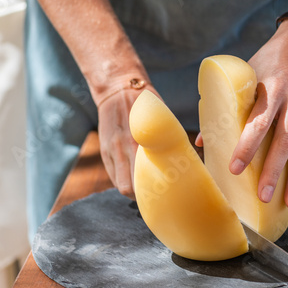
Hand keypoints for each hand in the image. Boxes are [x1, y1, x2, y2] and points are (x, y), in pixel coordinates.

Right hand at [96, 80, 160, 199]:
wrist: (118, 90)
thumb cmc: (147, 105)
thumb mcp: (160, 121)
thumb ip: (165, 142)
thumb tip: (183, 160)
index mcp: (138, 141)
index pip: (142, 178)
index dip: (153, 191)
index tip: (166, 194)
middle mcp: (121, 149)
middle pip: (128, 187)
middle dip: (142, 197)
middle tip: (157, 197)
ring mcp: (110, 152)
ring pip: (120, 185)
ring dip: (133, 191)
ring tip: (146, 191)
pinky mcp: (103, 152)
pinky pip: (113, 176)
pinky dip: (124, 181)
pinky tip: (135, 179)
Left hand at [229, 20, 287, 208]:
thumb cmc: (269, 59)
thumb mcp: (246, 74)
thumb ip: (227, 106)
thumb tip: (202, 141)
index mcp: (273, 87)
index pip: (259, 122)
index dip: (247, 147)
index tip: (235, 169)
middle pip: (285, 141)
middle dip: (273, 171)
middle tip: (262, 196)